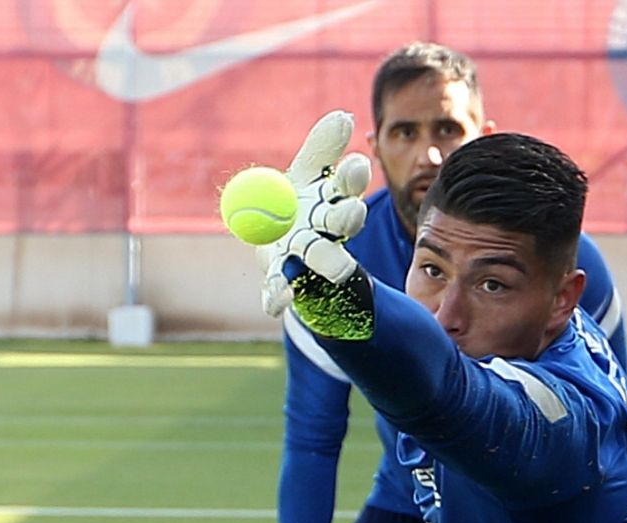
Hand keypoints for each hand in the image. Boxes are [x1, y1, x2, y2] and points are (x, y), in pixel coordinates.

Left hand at [259, 110, 371, 317]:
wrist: (271, 241)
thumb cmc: (296, 206)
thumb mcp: (306, 174)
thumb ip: (322, 147)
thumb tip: (345, 116)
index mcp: (330, 203)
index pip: (346, 188)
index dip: (351, 178)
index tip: (356, 164)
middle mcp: (324, 232)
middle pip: (340, 225)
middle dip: (348, 219)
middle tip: (354, 212)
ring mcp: (305, 258)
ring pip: (321, 259)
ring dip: (331, 263)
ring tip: (341, 270)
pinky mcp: (283, 280)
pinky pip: (279, 289)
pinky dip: (277, 296)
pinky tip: (277, 302)